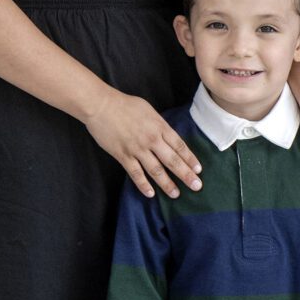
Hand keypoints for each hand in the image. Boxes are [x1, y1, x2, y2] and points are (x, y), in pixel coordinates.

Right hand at [86, 91, 202, 197]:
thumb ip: (160, 125)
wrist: (101, 106)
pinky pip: (135, 173)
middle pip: (172, 160)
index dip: (190, 159)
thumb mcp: (150, 111)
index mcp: (160, 127)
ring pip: (156, 170)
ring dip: (167, 184)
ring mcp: (137, 149)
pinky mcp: (123, 155)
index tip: (198, 170)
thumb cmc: (125, 105)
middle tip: (196, 186)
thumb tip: (168, 136)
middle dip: (186, 174)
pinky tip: (150, 194)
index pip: (180, 146)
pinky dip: (143, 185)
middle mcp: (152, 140)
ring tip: (176, 194)